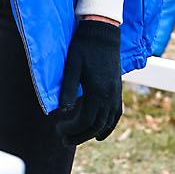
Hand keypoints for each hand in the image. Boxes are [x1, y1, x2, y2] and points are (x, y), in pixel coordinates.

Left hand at [54, 19, 121, 145]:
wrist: (103, 33)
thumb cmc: (84, 48)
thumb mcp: (71, 67)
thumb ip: (67, 89)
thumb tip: (61, 111)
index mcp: (98, 91)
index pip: (84, 121)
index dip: (70, 129)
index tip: (57, 129)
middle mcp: (110, 96)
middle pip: (96, 126)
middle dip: (79, 136)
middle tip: (62, 140)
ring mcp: (116, 94)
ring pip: (107, 123)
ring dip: (91, 133)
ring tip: (76, 139)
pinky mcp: (117, 90)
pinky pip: (115, 115)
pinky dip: (108, 126)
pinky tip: (99, 134)